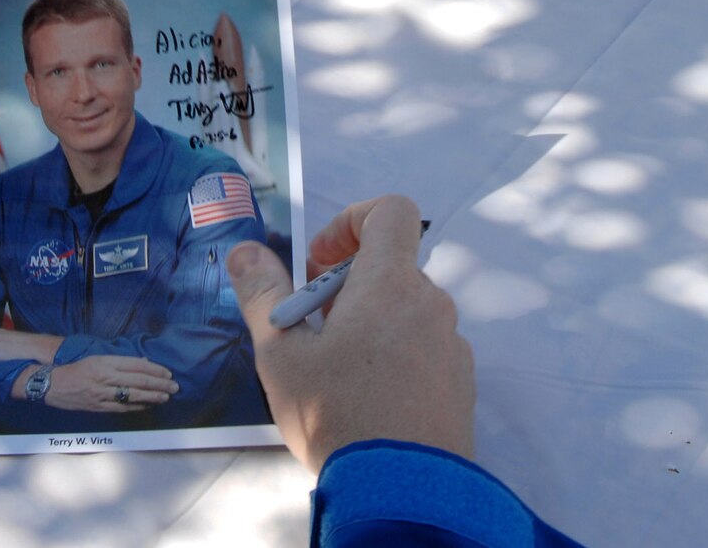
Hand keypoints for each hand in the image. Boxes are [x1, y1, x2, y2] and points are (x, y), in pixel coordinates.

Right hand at [37, 355, 177, 412]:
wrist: (52, 384)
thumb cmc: (75, 369)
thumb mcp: (97, 358)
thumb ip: (119, 361)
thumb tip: (143, 361)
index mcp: (105, 362)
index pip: (136, 365)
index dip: (154, 369)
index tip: (168, 373)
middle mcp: (104, 377)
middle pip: (138, 380)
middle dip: (159, 384)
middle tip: (174, 386)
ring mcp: (102, 393)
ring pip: (133, 395)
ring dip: (152, 397)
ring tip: (166, 397)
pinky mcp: (98, 407)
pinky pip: (122, 408)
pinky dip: (138, 407)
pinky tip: (148, 406)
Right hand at [228, 196, 473, 471]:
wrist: (403, 494)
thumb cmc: (337, 413)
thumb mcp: (281, 354)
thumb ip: (262, 293)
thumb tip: (246, 250)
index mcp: (390, 283)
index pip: (392, 211)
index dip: (352, 220)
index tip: (318, 262)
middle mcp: (432, 304)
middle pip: (390, 269)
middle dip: (346, 288)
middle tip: (312, 331)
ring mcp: (452, 347)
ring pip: (407, 313)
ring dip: (371, 325)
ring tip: (337, 374)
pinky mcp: (461, 386)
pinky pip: (426, 351)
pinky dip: (397, 358)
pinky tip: (369, 403)